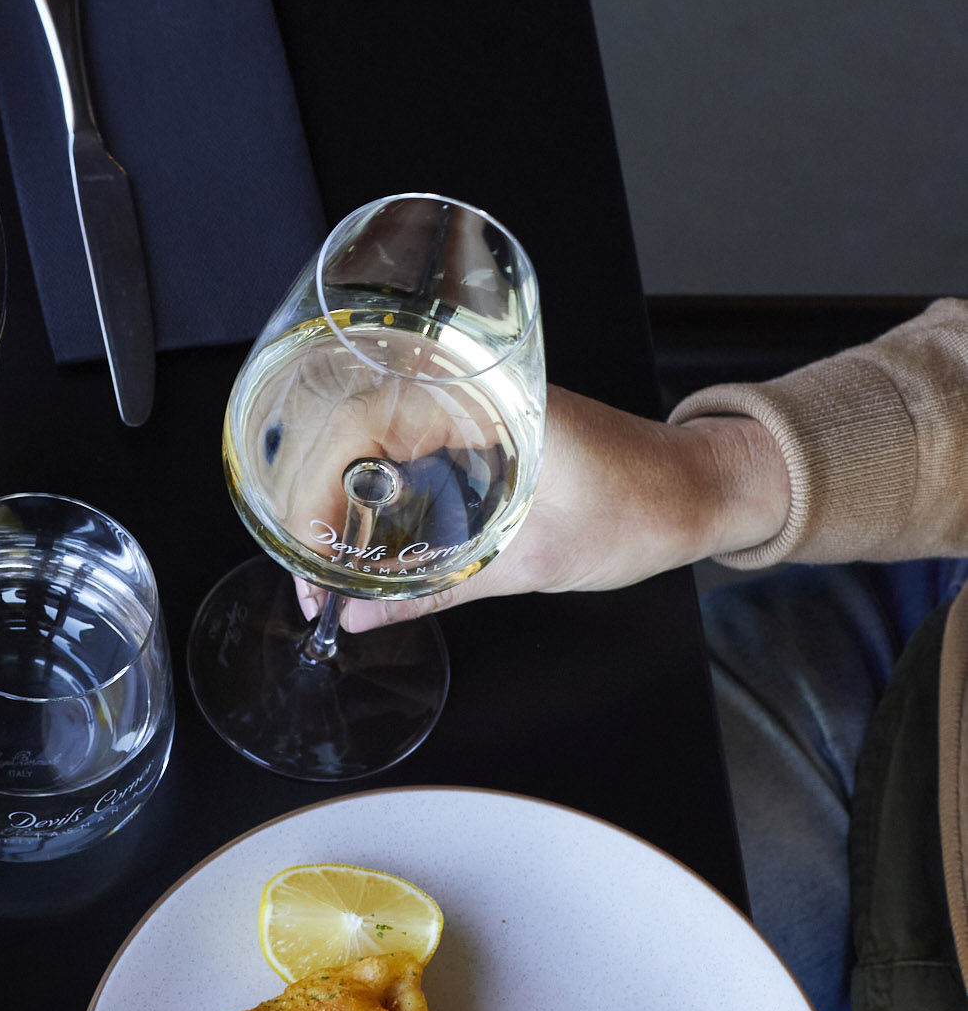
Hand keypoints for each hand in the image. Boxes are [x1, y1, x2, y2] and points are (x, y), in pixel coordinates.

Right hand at [313, 388, 791, 631]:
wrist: (705, 491)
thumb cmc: (642, 511)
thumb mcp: (530, 564)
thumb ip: (435, 593)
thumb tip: (363, 619)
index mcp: (485, 402)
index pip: (361, 426)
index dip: (316, 492)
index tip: (307, 552)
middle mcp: (473, 391)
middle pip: (352, 429)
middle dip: (315, 502)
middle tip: (309, 573)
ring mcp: (477, 407)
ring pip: (373, 439)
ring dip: (342, 497)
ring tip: (325, 559)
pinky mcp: (487, 429)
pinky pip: (408, 448)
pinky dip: (378, 490)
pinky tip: (366, 533)